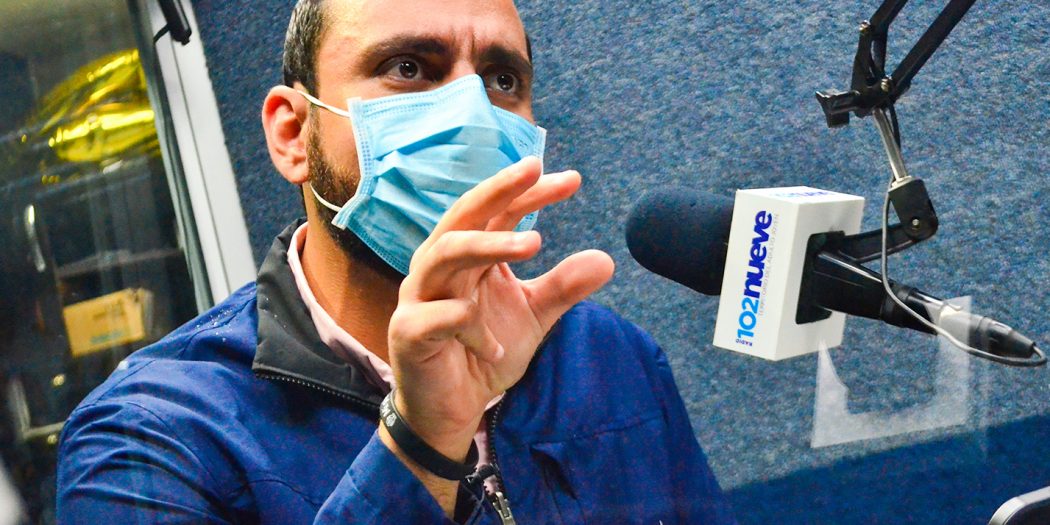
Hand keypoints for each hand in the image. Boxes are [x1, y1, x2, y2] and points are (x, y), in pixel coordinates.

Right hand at [386, 156, 614, 458]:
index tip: (573, 180)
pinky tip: (495, 347)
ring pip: (446, 253)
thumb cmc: (484, 352)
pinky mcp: (408, 332)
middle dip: (499, 189)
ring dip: (489, 244)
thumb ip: (562, 287)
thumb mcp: (533, 318)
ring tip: (536, 244)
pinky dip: (468, 324)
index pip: (499, 211)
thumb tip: (606, 259)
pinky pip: (436, 317)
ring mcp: (420, 296)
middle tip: (536, 171)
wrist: (451, 410)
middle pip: (465, 214)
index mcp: (469, 255)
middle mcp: (440, 265)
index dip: (532, 192)